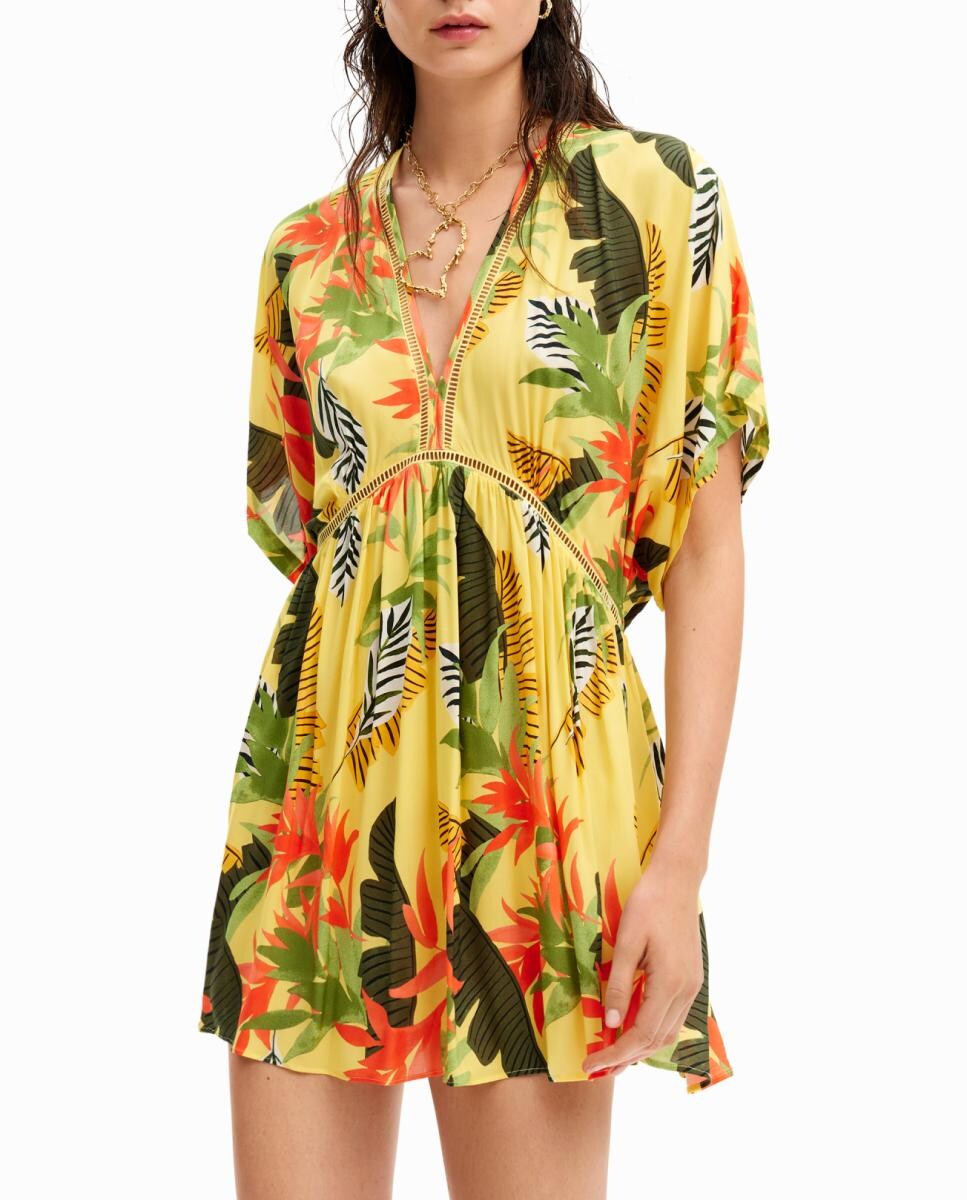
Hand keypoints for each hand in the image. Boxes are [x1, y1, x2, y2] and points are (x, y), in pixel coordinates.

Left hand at [581, 859, 703, 1075]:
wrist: (677, 879)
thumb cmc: (648, 904)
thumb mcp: (627, 942)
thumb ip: (619, 984)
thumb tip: (611, 1023)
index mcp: (670, 983)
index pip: (642, 1034)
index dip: (616, 1053)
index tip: (591, 1063)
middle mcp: (686, 991)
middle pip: (657, 1040)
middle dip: (627, 1058)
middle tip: (597, 1067)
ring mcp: (692, 986)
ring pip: (668, 1032)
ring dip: (640, 1047)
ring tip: (612, 1054)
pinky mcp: (691, 979)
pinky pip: (672, 1016)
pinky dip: (652, 1029)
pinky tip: (632, 1027)